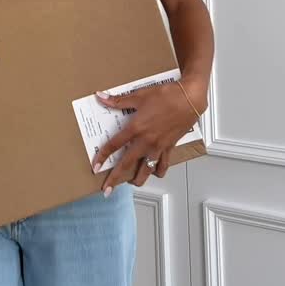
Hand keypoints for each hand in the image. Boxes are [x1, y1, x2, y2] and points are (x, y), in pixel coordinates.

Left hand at [92, 78, 205, 193]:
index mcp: (136, 128)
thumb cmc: (166, 95)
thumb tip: (100, 97)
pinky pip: (163, 164)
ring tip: (131, 184)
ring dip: (137, 179)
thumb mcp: (139, 96)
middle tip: (107, 189)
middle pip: (127, 163)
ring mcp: (158, 146)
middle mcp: (146, 141)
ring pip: (146, 170)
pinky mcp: (169, 147)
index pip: (114, 145)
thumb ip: (118, 100)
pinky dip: (158, 171)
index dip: (102, 156)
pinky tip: (155, 173)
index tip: (95, 167)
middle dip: (115, 178)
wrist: (189, 98)